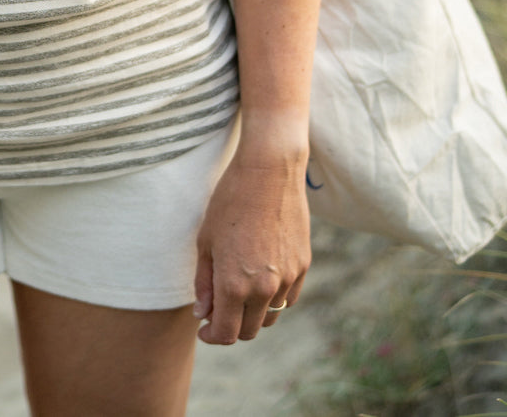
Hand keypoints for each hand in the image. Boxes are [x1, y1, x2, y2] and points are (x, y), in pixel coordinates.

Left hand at [192, 151, 309, 343]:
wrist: (269, 171)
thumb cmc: (230, 201)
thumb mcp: (206, 240)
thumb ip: (204, 282)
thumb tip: (203, 313)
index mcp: (234, 285)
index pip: (226, 333)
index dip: (213, 336)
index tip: (204, 328)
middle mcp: (264, 289)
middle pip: (250, 331)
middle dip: (232, 326)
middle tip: (218, 310)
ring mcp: (287, 279)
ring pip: (271, 317)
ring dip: (254, 314)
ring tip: (239, 292)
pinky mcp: (303, 266)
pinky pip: (288, 298)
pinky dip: (274, 298)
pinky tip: (260, 278)